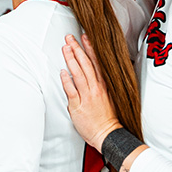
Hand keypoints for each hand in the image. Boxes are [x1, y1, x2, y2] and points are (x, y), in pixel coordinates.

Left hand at [61, 34, 120, 151]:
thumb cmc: (107, 119)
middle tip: (70, 38)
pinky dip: (67, 80)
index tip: (86, 37)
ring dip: (71, 59)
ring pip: (78, 73)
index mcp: (103, 85)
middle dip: (77, 49)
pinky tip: (63, 71)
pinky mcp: (78, 105)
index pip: (96, 62)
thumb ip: (100, 85)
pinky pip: (71, 90)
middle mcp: (96, 88)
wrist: (107, 135)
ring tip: (66, 48)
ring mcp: (87, 96)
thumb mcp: (109, 97)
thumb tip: (93, 75)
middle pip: (86, 64)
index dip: (90, 48)